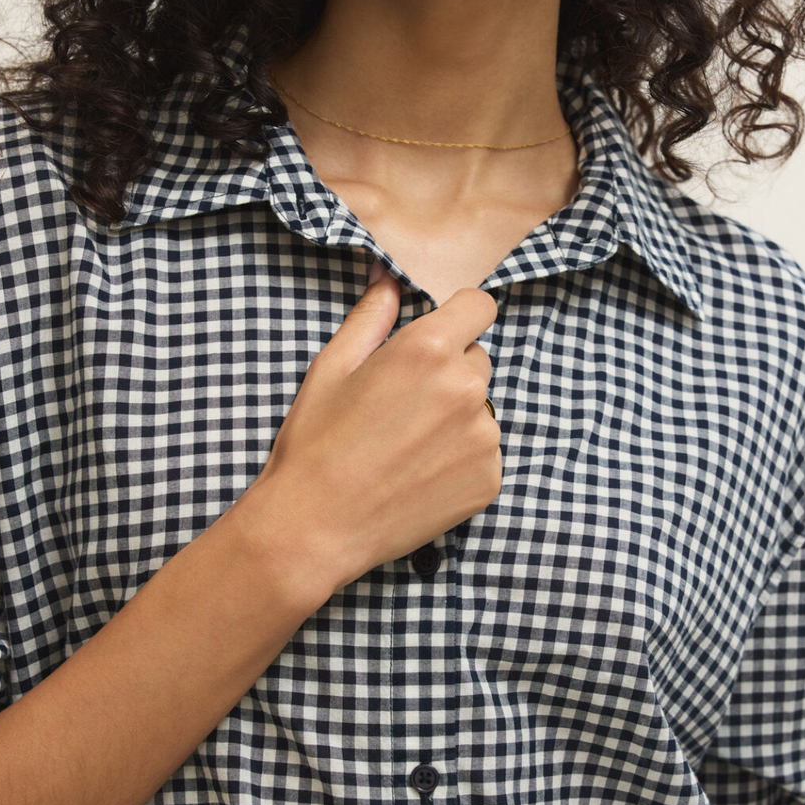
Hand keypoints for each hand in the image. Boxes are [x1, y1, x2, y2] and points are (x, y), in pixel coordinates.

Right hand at [236, 262, 501, 599]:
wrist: (315, 526)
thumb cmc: (316, 442)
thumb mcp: (332, 366)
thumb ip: (371, 316)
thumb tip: (388, 278)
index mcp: (428, 349)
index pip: (479, 307)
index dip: (459, 315)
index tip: (441, 333)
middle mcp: (465, 388)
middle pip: (477, 359)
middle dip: (449, 370)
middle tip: (402, 404)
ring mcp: (483, 438)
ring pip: (481, 408)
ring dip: (456, 417)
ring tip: (406, 445)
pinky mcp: (489, 479)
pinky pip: (485, 452)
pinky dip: (461, 458)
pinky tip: (419, 473)